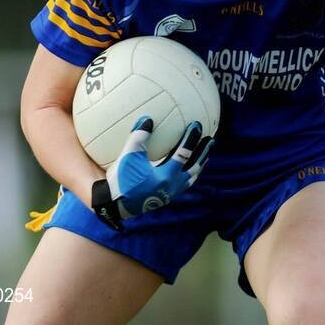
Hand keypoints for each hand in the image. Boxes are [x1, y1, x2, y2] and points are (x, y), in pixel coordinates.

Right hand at [91, 116, 213, 230]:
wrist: (113, 206)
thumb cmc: (120, 180)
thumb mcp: (128, 156)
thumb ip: (139, 136)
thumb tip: (148, 119)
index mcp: (165, 176)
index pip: (184, 153)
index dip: (192, 138)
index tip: (197, 125)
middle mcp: (172, 186)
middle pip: (194, 167)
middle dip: (203, 153)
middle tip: (211, 140)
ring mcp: (169, 194)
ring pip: (190, 178)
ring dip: (199, 165)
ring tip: (205, 156)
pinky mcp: (164, 199)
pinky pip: (183, 185)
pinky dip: (189, 175)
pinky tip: (187, 170)